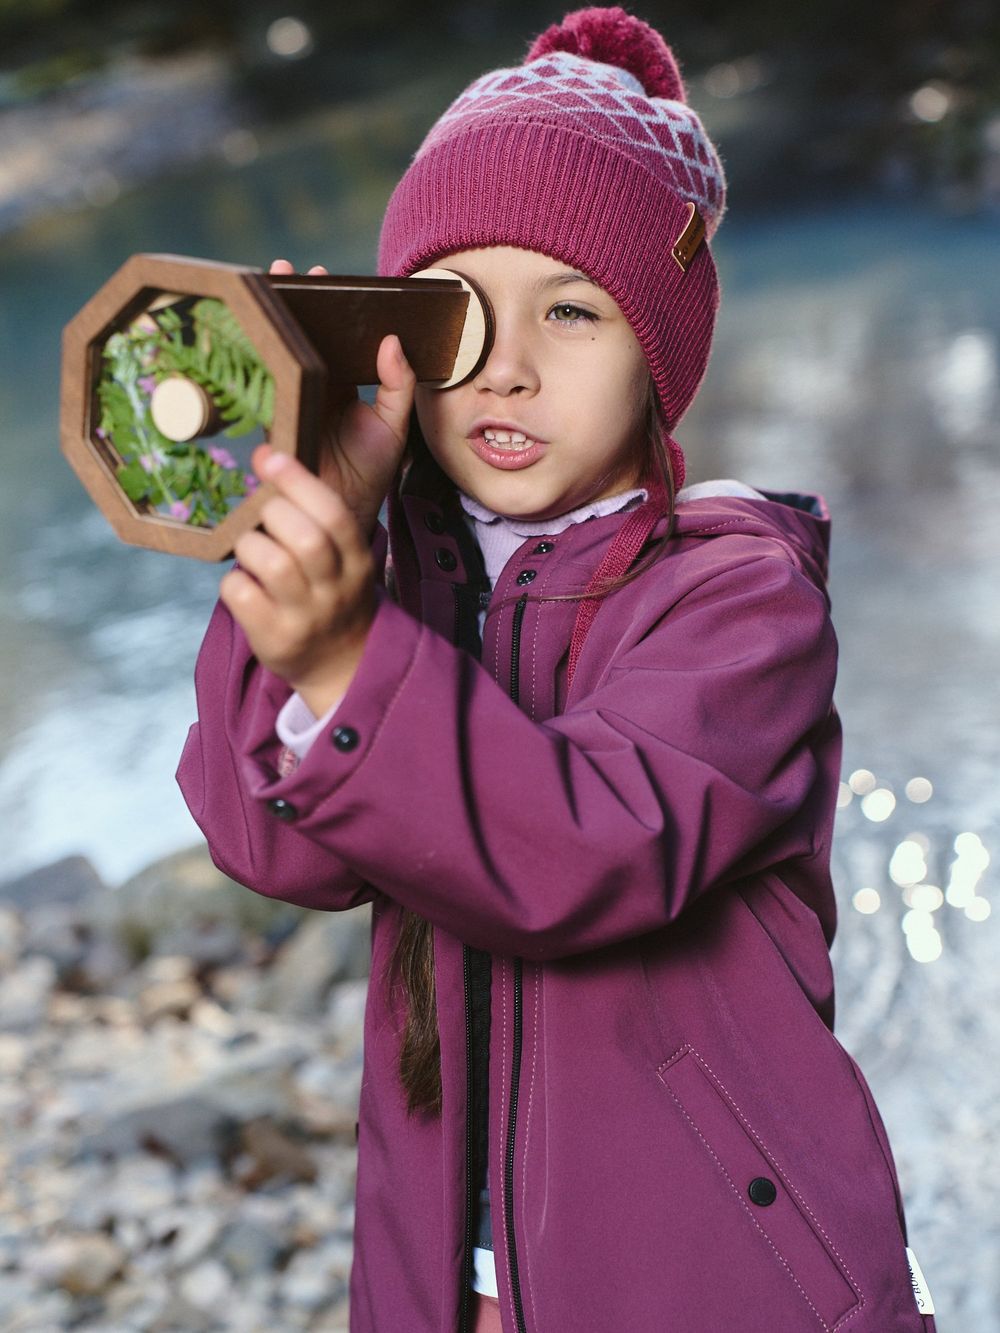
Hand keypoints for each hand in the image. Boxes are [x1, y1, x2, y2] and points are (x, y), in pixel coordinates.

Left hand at [220, 444, 375, 715]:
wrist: (343, 667)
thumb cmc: (333, 599)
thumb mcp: (344, 561)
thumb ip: (316, 521)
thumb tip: (267, 461)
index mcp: (356, 562)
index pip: (334, 514)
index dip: (298, 480)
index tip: (268, 456)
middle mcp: (335, 589)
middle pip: (306, 539)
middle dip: (273, 512)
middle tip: (261, 513)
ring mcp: (306, 617)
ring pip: (272, 564)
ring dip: (249, 545)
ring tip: (250, 550)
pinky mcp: (275, 639)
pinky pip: (242, 595)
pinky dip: (233, 581)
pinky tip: (243, 584)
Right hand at [269, 259, 414, 534]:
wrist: (343, 511)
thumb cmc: (371, 472)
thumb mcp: (393, 426)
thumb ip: (398, 386)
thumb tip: (393, 342)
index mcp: (340, 385)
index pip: (332, 337)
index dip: (325, 306)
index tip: (321, 274)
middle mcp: (311, 388)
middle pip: (298, 337)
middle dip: (289, 302)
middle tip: (283, 269)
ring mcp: (288, 401)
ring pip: (276, 353)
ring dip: (266, 321)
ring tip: (262, 287)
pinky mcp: (269, 419)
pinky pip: (257, 385)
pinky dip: (247, 357)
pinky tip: (241, 331)